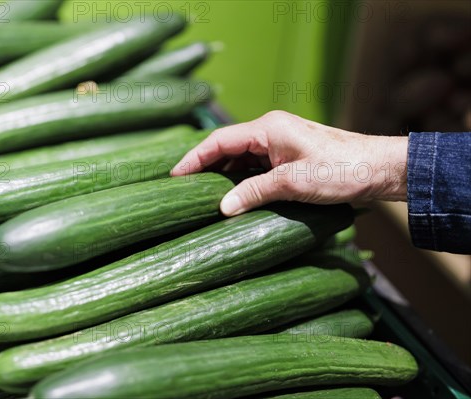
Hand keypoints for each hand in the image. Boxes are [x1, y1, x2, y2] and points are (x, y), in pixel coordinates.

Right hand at [171, 111, 407, 215]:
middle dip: (206, 168)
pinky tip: (236, 197)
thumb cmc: (341, 170)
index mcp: (268, 128)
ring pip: (241, 159)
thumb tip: (222, 206)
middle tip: (185, 191)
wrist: (381, 169)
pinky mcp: (290, 157)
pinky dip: (243, 181)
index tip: (174, 175)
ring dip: (225, 177)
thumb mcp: (293, 183)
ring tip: (205, 198)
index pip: (219, 140)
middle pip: (227, 148)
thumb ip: (254, 192)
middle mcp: (271, 131)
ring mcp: (280, 144)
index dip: (193, 158)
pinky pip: (257, 167)